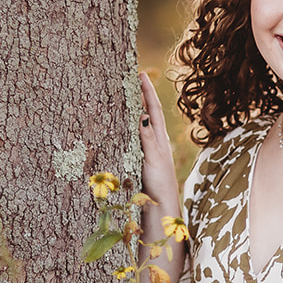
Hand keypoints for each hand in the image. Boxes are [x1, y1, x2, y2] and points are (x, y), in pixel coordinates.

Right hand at [139, 72, 179, 212]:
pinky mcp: (141, 160)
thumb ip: (147, 138)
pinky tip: (122, 125)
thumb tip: (142, 114)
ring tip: (127, 94)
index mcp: (159, 139)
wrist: (160, 208)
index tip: (140, 73)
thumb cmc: (158, 184)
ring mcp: (148, 151)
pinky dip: (129, 126)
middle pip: (148, 113)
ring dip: (135, 109)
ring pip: (141, 124)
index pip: (153, 109)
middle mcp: (155, 142)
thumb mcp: (153, 159)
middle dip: (141, 95)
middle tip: (133, 77)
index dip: (147, 91)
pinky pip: (134, 137)